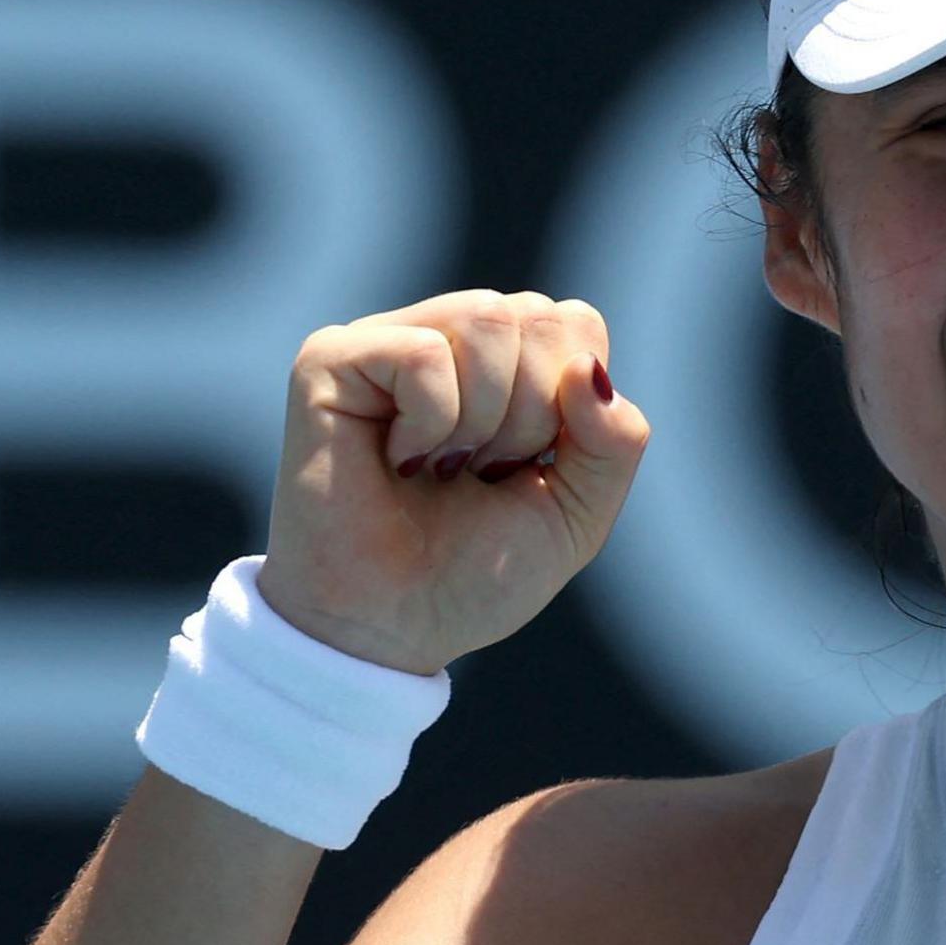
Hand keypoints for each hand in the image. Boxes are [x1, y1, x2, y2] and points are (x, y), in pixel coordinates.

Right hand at [255, 290, 650, 675]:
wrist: (390, 631)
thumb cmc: (475, 572)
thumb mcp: (578, 510)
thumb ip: (616, 441)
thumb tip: (587, 370)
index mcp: (506, 362)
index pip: (576, 321)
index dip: (570, 405)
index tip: (521, 468)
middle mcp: (446, 336)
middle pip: (539, 313)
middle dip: (531, 415)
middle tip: (477, 473)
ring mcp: (386, 342)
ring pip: (486, 318)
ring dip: (483, 418)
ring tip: (440, 467)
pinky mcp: (329, 361)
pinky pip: (423, 354)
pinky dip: (432, 421)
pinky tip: (399, 462)